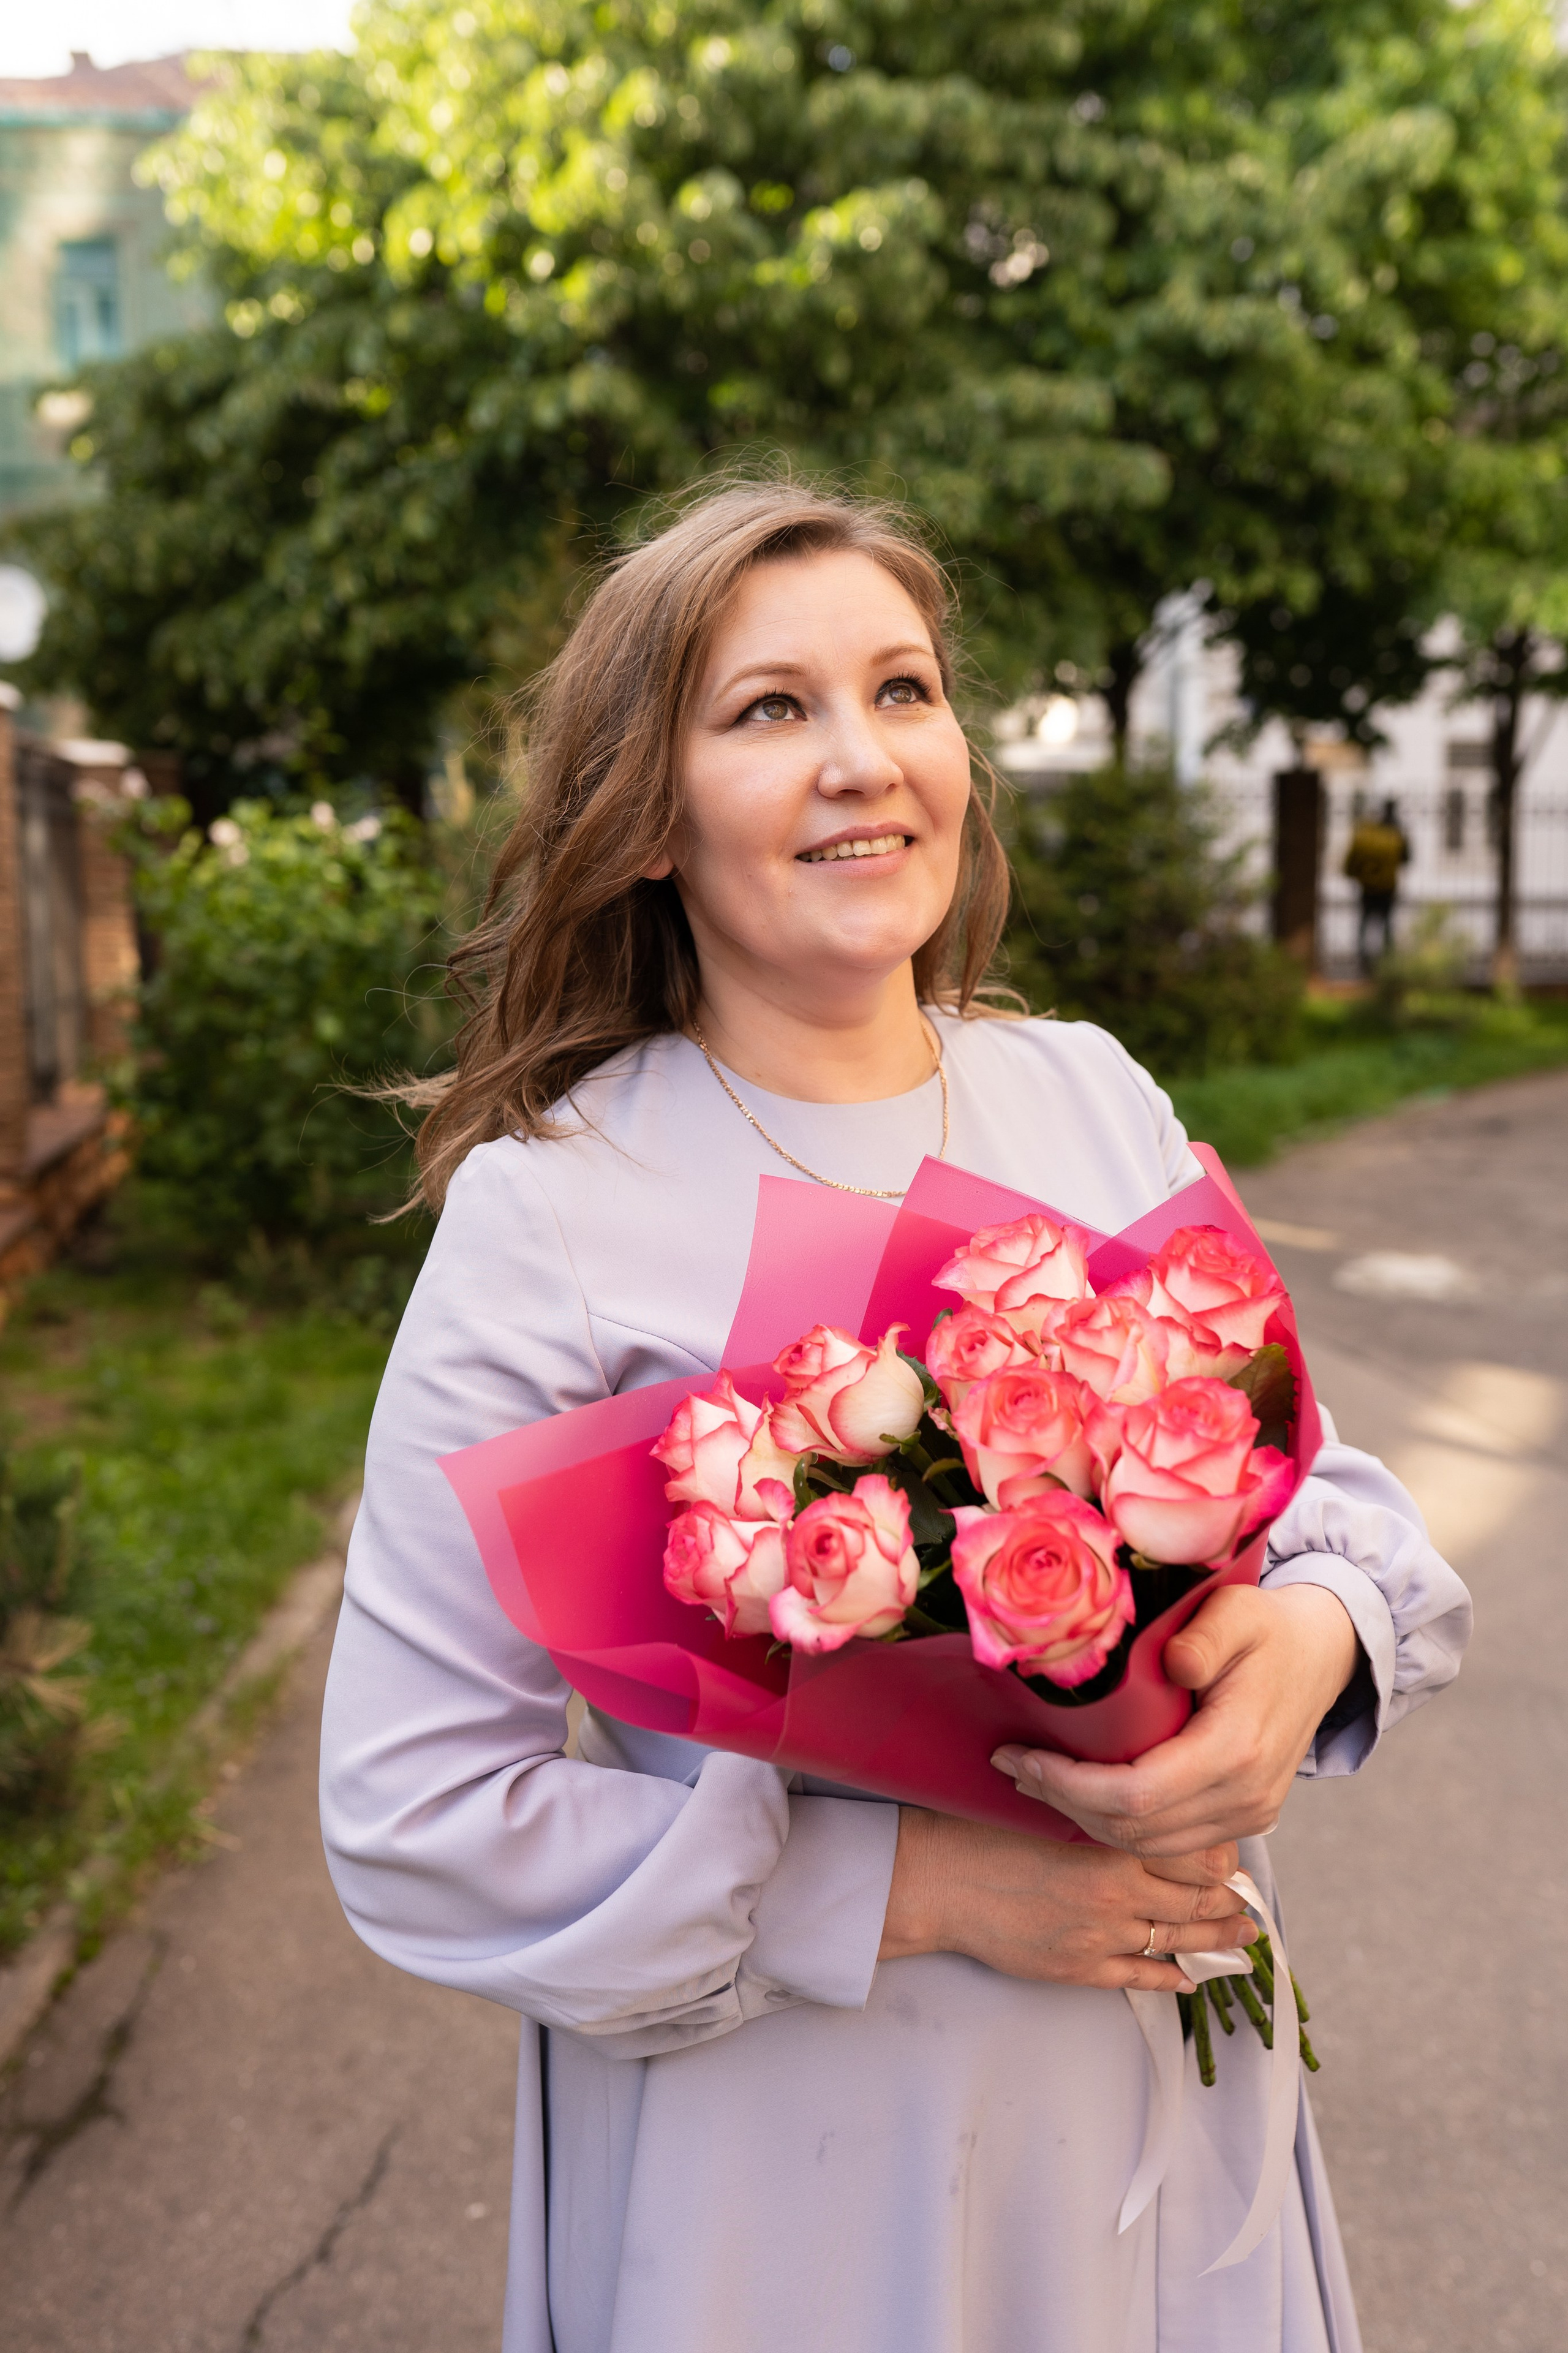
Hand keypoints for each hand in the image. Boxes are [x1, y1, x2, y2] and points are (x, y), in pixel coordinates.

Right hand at [877, 1809, 1250, 1990]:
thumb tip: (1137, 1807)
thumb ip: (1100, 1812)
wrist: (940, 1883)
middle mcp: (1116, 1895)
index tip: (1233, 1857)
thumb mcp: (1051, 1807)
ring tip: (1242, 1938)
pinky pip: (1139, 1976)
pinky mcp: (1080, 1969)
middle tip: (1252, 1903)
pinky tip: (1189, 1977)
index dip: (1220, 1861)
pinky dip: (1170, 1977)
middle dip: (1228, 1904)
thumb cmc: (986, 1834)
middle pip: (1193, 1904)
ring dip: (1213, 1941)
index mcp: (1111, 1847)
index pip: (1190, 1858)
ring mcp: (1100, 1937)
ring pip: (1175, 1942)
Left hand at [991, 1583, 1359, 1857]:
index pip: (1137, 1794)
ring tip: (1033, 1779)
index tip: (1019, 1754)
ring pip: (1148, 1845)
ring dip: (1084, 1818)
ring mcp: (1249, 1814)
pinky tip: (1081, 1793)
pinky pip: (1170, 1841)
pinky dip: (1119, 1824)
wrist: (1321, 1654)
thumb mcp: (1237, 1611)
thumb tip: (1173, 1663)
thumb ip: (1205, 1637)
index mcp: (1239, 1748)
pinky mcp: (1245, 1817)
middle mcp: (1246, 1795)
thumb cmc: (1268, 1626)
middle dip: (1063, 1802)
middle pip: (1134, 1828)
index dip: (1070, 1785)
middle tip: (1011, 1765)